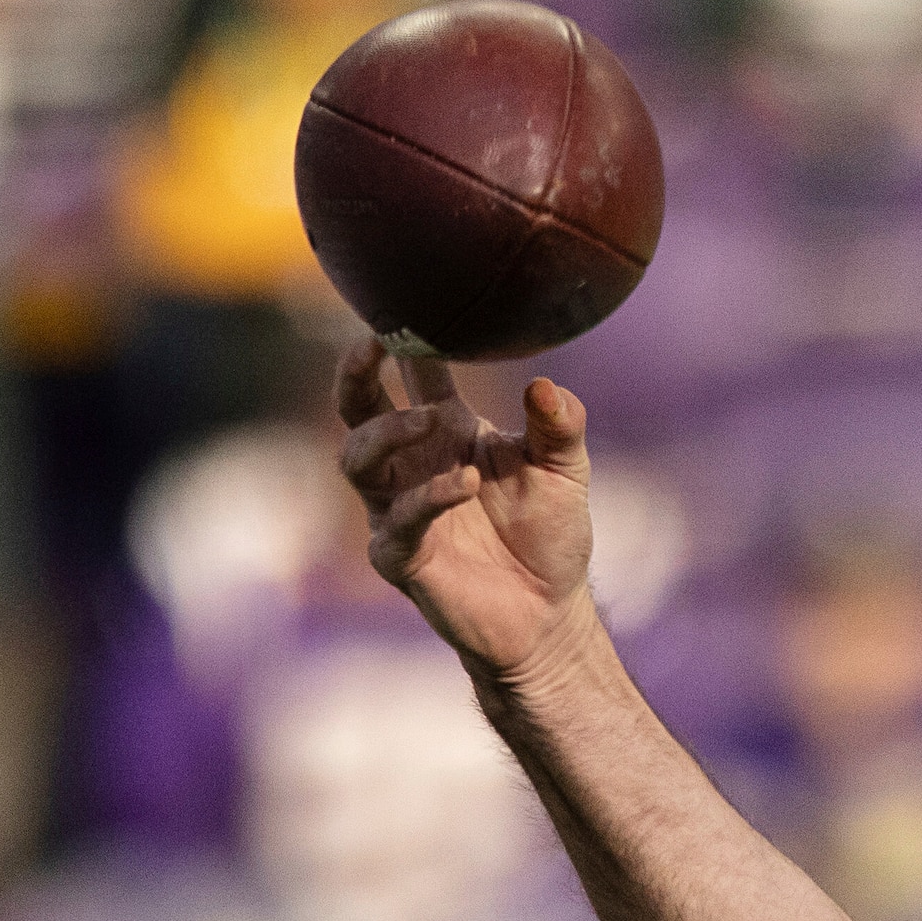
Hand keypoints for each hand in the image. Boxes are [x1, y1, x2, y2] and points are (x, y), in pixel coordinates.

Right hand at [334, 340, 595, 687]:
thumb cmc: (549, 536)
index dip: (407, 340)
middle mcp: (412, 464)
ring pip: (356, 459)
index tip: (412, 305)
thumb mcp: (566, 472)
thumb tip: (546, 385)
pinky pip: (398, 521)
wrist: (549, 615)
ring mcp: (399, 509)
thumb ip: (559, 427)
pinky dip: (427, 497)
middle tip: (374, 344)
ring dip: (387, 433)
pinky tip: (462, 483)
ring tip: (430, 422)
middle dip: (355, 373)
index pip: (414, 375)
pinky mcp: (403, 556)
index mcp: (445, 432)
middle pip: (357, 407)